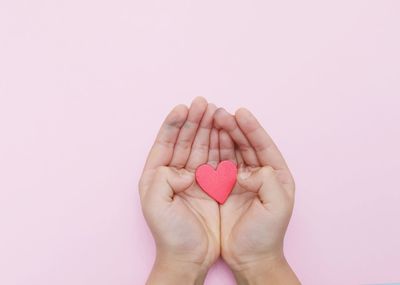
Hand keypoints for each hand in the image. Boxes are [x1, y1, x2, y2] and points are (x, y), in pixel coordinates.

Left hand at [139, 97, 219, 284]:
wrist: (190, 257)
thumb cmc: (170, 234)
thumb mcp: (155, 205)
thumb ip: (163, 179)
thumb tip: (185, 170)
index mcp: (156, 176)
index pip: (165, 143)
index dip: (173, 124)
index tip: (183, 108)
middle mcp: (173, 174)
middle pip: (184, 141)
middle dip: (193, 121)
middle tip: (203, 103)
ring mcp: (193, 179)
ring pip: (200, 147)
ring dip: (207, 129)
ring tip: (215, 111)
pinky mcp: (210, 186)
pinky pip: (215, 160)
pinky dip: (219, 146)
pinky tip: (224, 132)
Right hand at [214, 108, 299, 283]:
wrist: (250, 258)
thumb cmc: (266, 235)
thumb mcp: (276, 207)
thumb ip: (266, 182)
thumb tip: (245, 170)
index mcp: (276, 175)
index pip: (263, 145)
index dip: (252, 128)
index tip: (240, 113)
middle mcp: (259, 174)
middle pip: (245, 144)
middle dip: (233, 127)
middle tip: (219, 113)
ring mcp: (241, 180)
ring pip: (231, 151)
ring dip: (221, 135)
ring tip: (211, 119)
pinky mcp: (225, 188)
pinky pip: (218, 164)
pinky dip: (212, 151)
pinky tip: (205, 140)